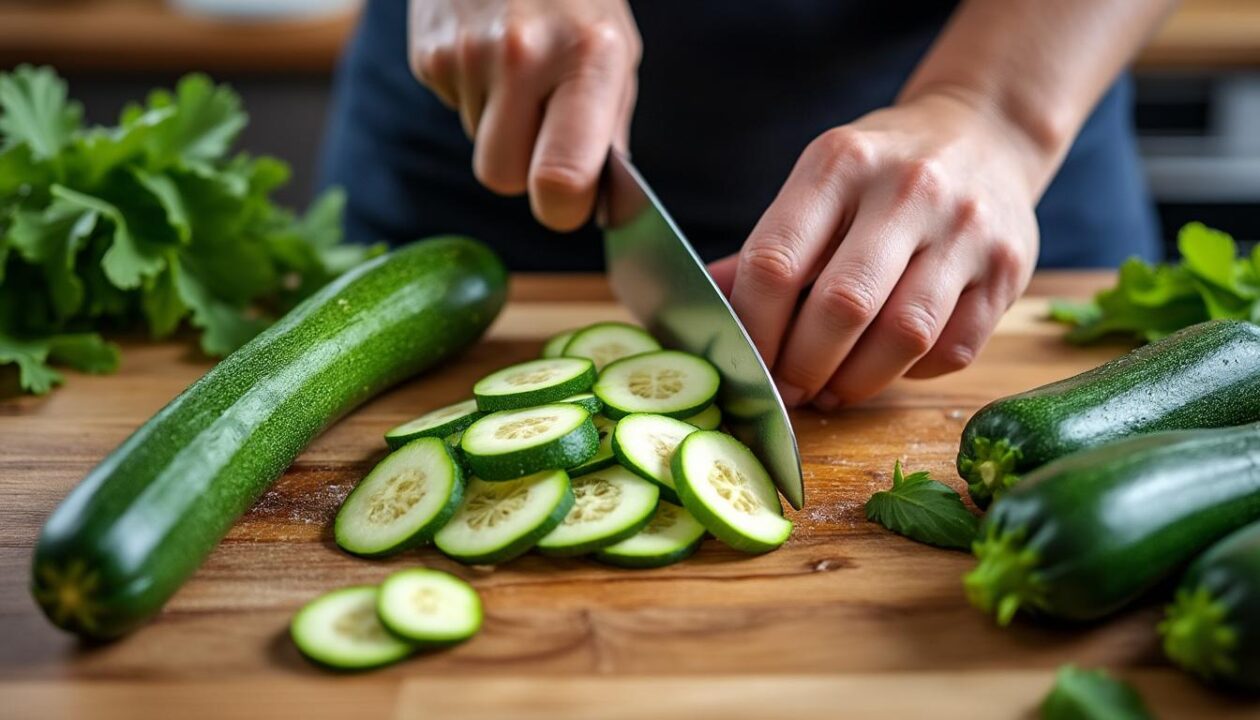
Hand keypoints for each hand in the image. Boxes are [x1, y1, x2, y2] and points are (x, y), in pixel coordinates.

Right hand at [410, 0, 639, 230]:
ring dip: (499, 128)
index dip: (564, 208)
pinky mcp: (427, 52)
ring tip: (520, 74)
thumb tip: (603, 207)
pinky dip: (474, 97)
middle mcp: (521, 56)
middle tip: (545, 134)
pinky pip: (454, 110)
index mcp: (586, 60)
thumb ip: (609, 130)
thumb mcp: (617, 52)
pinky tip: (490, 56)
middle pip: (502, 178)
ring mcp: (465, 52)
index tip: (572, 201)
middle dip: (523, 172)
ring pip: (476, 146)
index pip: (560, 180)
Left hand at [710, 93, 1040, 408]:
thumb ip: (767, 250)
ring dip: (856, 382)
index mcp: (840, 163)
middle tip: (787, 389)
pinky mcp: (1010, 270)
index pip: (776, 262)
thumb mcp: (818, 184)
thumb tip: (704, 313)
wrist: (985, 134)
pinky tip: (888, 366)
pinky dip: (912, 375)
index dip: (752, 328)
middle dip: (802, 365)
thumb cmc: (880, 171)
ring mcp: (967, 230)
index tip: (745, 362)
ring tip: (830, 390)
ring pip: (904, 337)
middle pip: (842, 306)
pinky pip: (953, 350)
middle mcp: (909, 189)